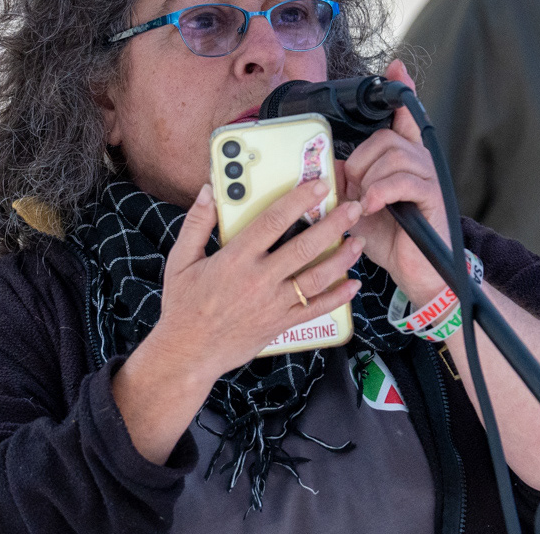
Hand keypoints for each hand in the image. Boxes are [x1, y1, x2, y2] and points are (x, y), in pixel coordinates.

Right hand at [147, 179, 363, 385]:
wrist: (188, 354)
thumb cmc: (183, 306)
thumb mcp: (180, 260)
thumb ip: (197, 223)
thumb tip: (208, 191)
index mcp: (236, 259)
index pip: (273, 222)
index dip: (298, 201)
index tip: (318, 186)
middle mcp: (259, 280)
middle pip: (304, 247)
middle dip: (333, 225)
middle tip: (354, 208)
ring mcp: (273, 304)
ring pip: (316, 278)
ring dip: (341, 259)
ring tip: (358, 241)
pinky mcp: (281, 324)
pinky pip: (315, 309)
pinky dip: (337, 298)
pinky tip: (353, 285)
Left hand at [341, 59, 450, 305]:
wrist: (416, 274)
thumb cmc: (391, 241)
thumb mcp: (359, 207)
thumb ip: (346, 182)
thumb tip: (326, 164)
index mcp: (404, 160)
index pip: (406, 116)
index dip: (403, 89)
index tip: (397, 67)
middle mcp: (420, 162)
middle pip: (386, 138)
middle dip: (361, 162)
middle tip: (355, 190)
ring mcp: (429, 178)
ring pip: (393, 156)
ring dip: (370, 179)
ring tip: (365, 204)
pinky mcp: (433, 198)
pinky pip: (403, 180)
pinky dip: (381, 191)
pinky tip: (372, 206)